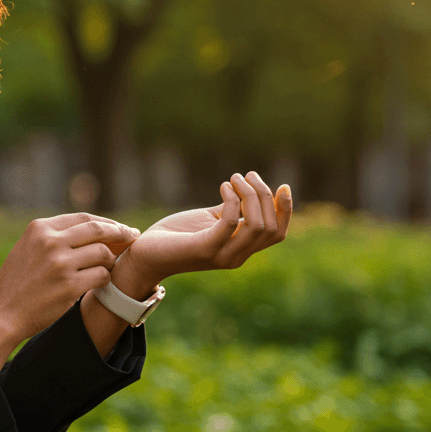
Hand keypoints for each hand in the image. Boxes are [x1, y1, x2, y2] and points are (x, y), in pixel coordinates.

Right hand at [0, 213, 138, 372]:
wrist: (1, 313)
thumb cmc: (16, 283)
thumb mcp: (28, 248)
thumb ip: (54, 237)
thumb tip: (93, 230)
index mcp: (40, 228)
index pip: (83, 218)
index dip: (106, 223)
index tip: (120, 228)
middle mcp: (50, 242)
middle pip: (98, 231)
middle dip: (121, 233)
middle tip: (133, 237)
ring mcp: (61, 264)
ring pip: (103, 254)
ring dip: (111, 260)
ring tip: (109, 267)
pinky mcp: (70, 286)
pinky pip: (102, 276)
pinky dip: (106, 279)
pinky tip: (102, 283)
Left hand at [119, 171, 291, 287]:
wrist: (145, 255)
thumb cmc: (176, 236)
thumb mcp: (210, 220)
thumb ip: (231, 210)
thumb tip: (250, 190)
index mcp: (241, 250)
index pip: (277, 234)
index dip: (285, 210)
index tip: (283, 186)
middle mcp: (236, 256)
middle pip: (270, 227)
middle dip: (264, 195)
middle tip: (246, 176)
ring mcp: (222, 254)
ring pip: (257, 225)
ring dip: (250, 195)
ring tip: (234, 178)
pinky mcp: (204, 248)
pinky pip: (231, 223)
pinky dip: (232, 200)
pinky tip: (222, 187)